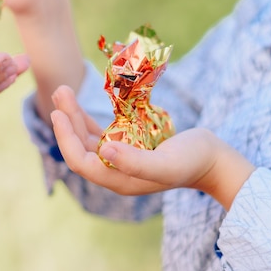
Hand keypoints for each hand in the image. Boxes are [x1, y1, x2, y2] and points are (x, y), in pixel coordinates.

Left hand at [50, 85, 254, 209]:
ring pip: (87, 137)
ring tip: (63, 91)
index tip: (57, 114)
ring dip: (74, 116)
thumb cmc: (192, 161)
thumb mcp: (165, 163)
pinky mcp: (127, 144)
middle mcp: (115, 171)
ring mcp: (120, 158)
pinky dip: (88, 117)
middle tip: (60, 91)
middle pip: (80, 148)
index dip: (65, 140)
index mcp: (119, 180)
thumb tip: (103, 150)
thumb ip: (134, 162)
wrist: (213, 159)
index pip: (81, 162)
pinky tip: (79, 102)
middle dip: (67, 122)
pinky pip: (100, 132)